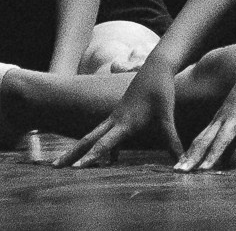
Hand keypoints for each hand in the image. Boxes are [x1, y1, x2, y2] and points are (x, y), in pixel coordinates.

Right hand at [59, 56, 181, 166]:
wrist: (158, 68)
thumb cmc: (161, 92)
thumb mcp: (167, 119)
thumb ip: (172, 142)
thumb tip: (181, 161)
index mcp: (124, 124)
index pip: (104, 145)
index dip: (90, 158)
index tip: (75, 169)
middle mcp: (115, 121)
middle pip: (88, 140)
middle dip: (72, 154)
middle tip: (54, 166)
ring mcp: (116, 116)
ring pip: (93, 135)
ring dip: (81, 148)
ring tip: (69, 163)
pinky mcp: (120, 113)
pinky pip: (106, 132)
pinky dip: (103, 145)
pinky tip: (110, 159)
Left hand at [177, 53, 235, 169]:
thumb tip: (229, 161)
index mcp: (220, 118)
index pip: (200, 139)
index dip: (189, 154)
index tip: (178, 169)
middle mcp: (225, 116)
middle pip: (206, 140)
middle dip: (193, 157)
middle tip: (180, 172)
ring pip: (224, 136)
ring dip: (214, 153)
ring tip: (205, 170)